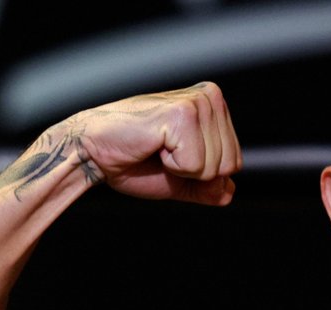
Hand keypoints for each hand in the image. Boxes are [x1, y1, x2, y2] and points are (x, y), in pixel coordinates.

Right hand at [67, 82, 241, 204]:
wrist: (95, 155)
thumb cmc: (134, 162)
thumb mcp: (182, 181)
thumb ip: (209, 188)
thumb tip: (230, 190)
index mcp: (214, 107)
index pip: (235, 163)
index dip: (204, 175)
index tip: (173, 156)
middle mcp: (209, 98)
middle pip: (230, 166)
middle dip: (197, 174)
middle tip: (163, 153)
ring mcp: (196, 103)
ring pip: (215, 168)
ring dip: (183, 170)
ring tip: (158, 147)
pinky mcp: (181, 114)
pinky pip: (197, 166)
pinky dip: (174, 167)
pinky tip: (154, 145)